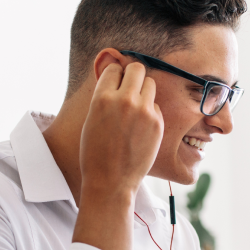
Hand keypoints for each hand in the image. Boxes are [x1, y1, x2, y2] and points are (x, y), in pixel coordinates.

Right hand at [79, 59, 163, 200]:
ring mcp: (143, 111)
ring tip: (135, 109)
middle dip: (133, 76)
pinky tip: (141, 128)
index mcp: (102, 98)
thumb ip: (104, 97)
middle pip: (136, 68)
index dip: (115, 77)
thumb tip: (116, 77)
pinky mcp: (157, 122)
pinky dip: (150, 112)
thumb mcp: (91, 119)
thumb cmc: (95, 153)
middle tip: (130, 89)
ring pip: (150, 83)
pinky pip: (156, 105)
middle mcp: (124, 100)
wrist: (110, 181)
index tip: (115, 86)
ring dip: (144, 91)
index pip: (114, 68)